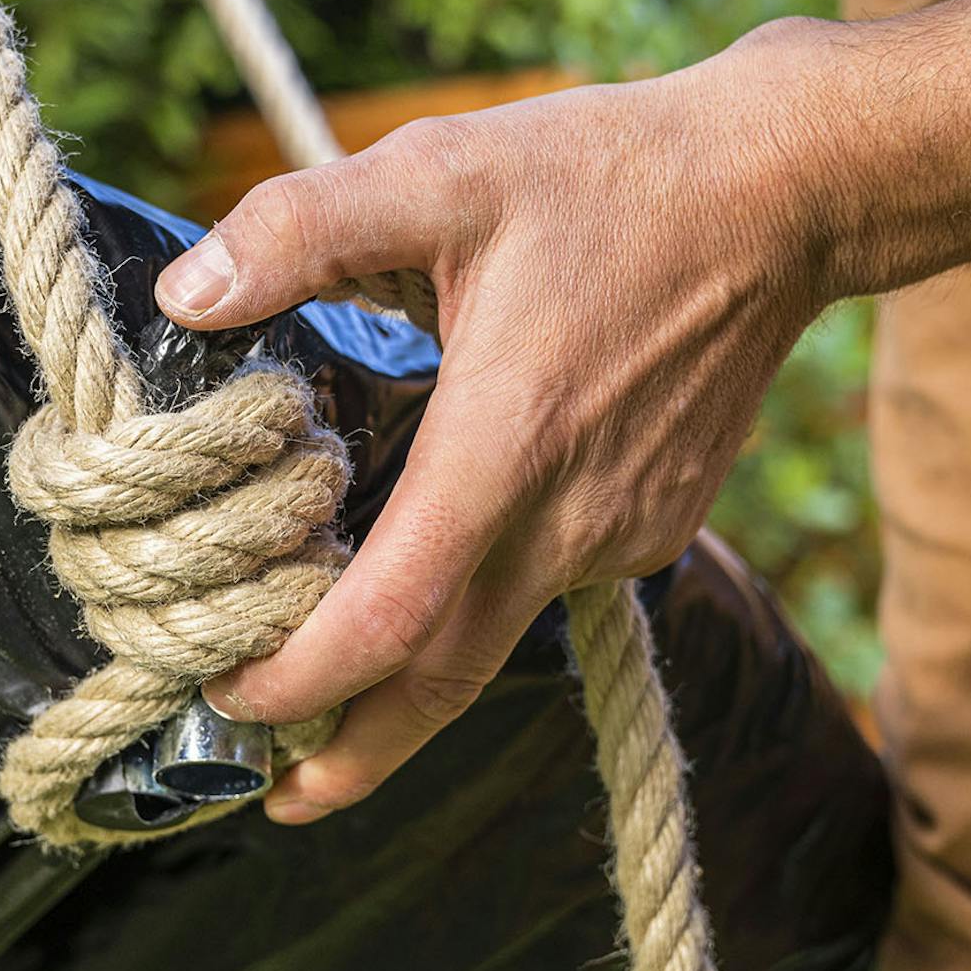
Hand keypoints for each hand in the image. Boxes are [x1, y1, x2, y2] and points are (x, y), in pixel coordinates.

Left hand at [155, 31, 828, 820]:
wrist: (785, 195)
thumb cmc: (612, 176)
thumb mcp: (440, 172)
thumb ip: (300, 230)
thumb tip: (185, 295)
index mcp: (503, 452)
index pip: (389, 622)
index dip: (302, 682)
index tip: (232, 704)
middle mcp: (569, 520)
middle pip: (443, 682)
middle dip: (354, 754)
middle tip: (278, 797)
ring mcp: (622, 533)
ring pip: (496, 634)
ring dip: (411, 674)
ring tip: (327, 681)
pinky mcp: (655, 525)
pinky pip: (548, 583)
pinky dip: (479, 600)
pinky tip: (433, 564)